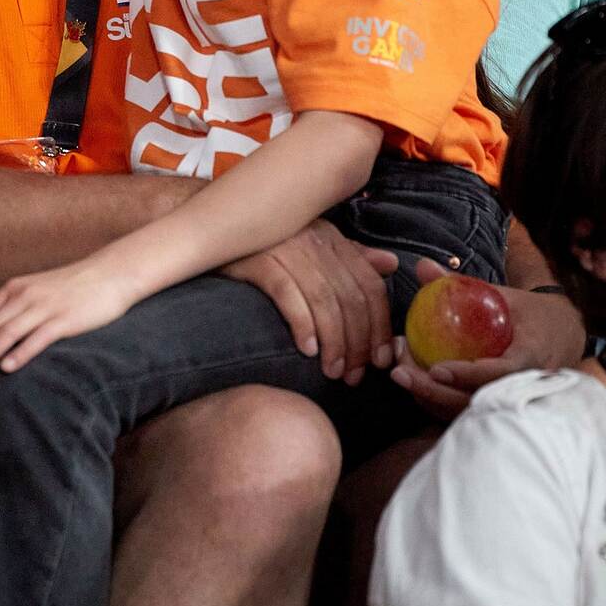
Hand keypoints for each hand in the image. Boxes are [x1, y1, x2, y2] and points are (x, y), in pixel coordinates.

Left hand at [0, 263, 134, 386]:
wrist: (111, 274)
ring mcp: (44, 306)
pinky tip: (7, 370)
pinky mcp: (64, 319)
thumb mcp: (36, 290)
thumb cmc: (73, 288)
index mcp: (13, 289)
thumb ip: (15, 308)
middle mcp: (23, 296)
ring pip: (4, 335)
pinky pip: (36, 338)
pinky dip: (19, 354)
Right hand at [224, 220, 397, 384]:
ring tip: (332, 371)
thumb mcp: (314, 246)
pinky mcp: (260, 260)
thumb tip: (390, 264)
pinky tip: (308, 349)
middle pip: (350, 298)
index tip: (380, 359)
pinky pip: (288, 294)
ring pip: (324, 301)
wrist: (215, 229)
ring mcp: (288, 248)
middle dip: (357, 343)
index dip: (379, 325)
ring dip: (334, 342)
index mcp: (334, 240)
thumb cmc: (268, 244)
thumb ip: (352, 257)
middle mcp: (315, 241)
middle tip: (353, 375)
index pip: (370, 285)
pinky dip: (302, 324)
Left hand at [390, 258, 584, 420]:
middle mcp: (524, 386)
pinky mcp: (498, 409)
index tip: (436, 369)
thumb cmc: (530, 314)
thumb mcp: (503, 294)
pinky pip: (465, 413)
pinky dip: (437, 401)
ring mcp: (512, 403)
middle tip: (400, 372)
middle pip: (477, 400)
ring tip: (399, 374)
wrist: (562, 339)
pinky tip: (413, 382)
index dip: (468, 374)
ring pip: (467, 412)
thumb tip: (421, 266)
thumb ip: (463, 283)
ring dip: (430, 398)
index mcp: (532, 355)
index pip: (501, 372)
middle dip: (434, 392)